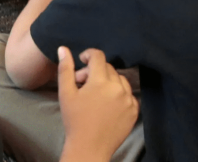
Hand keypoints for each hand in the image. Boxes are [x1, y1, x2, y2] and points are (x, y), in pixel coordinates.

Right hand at [58, 47, 138, 161]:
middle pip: (108, 67)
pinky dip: (119, 93)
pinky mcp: (134, 112)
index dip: (88, 54)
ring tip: (96, 92)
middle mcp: (118, 88)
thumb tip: (63, 49)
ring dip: (108, 80)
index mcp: (101, 82)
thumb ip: (65, 68)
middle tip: (83, 83)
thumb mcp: (66, 92)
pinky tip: (108, 102)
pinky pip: (128, 93)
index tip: (81, 61)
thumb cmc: (75, 120)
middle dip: (94, 70)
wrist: (90, 148)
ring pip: (120, 79)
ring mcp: (128, 100)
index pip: (98, 56)